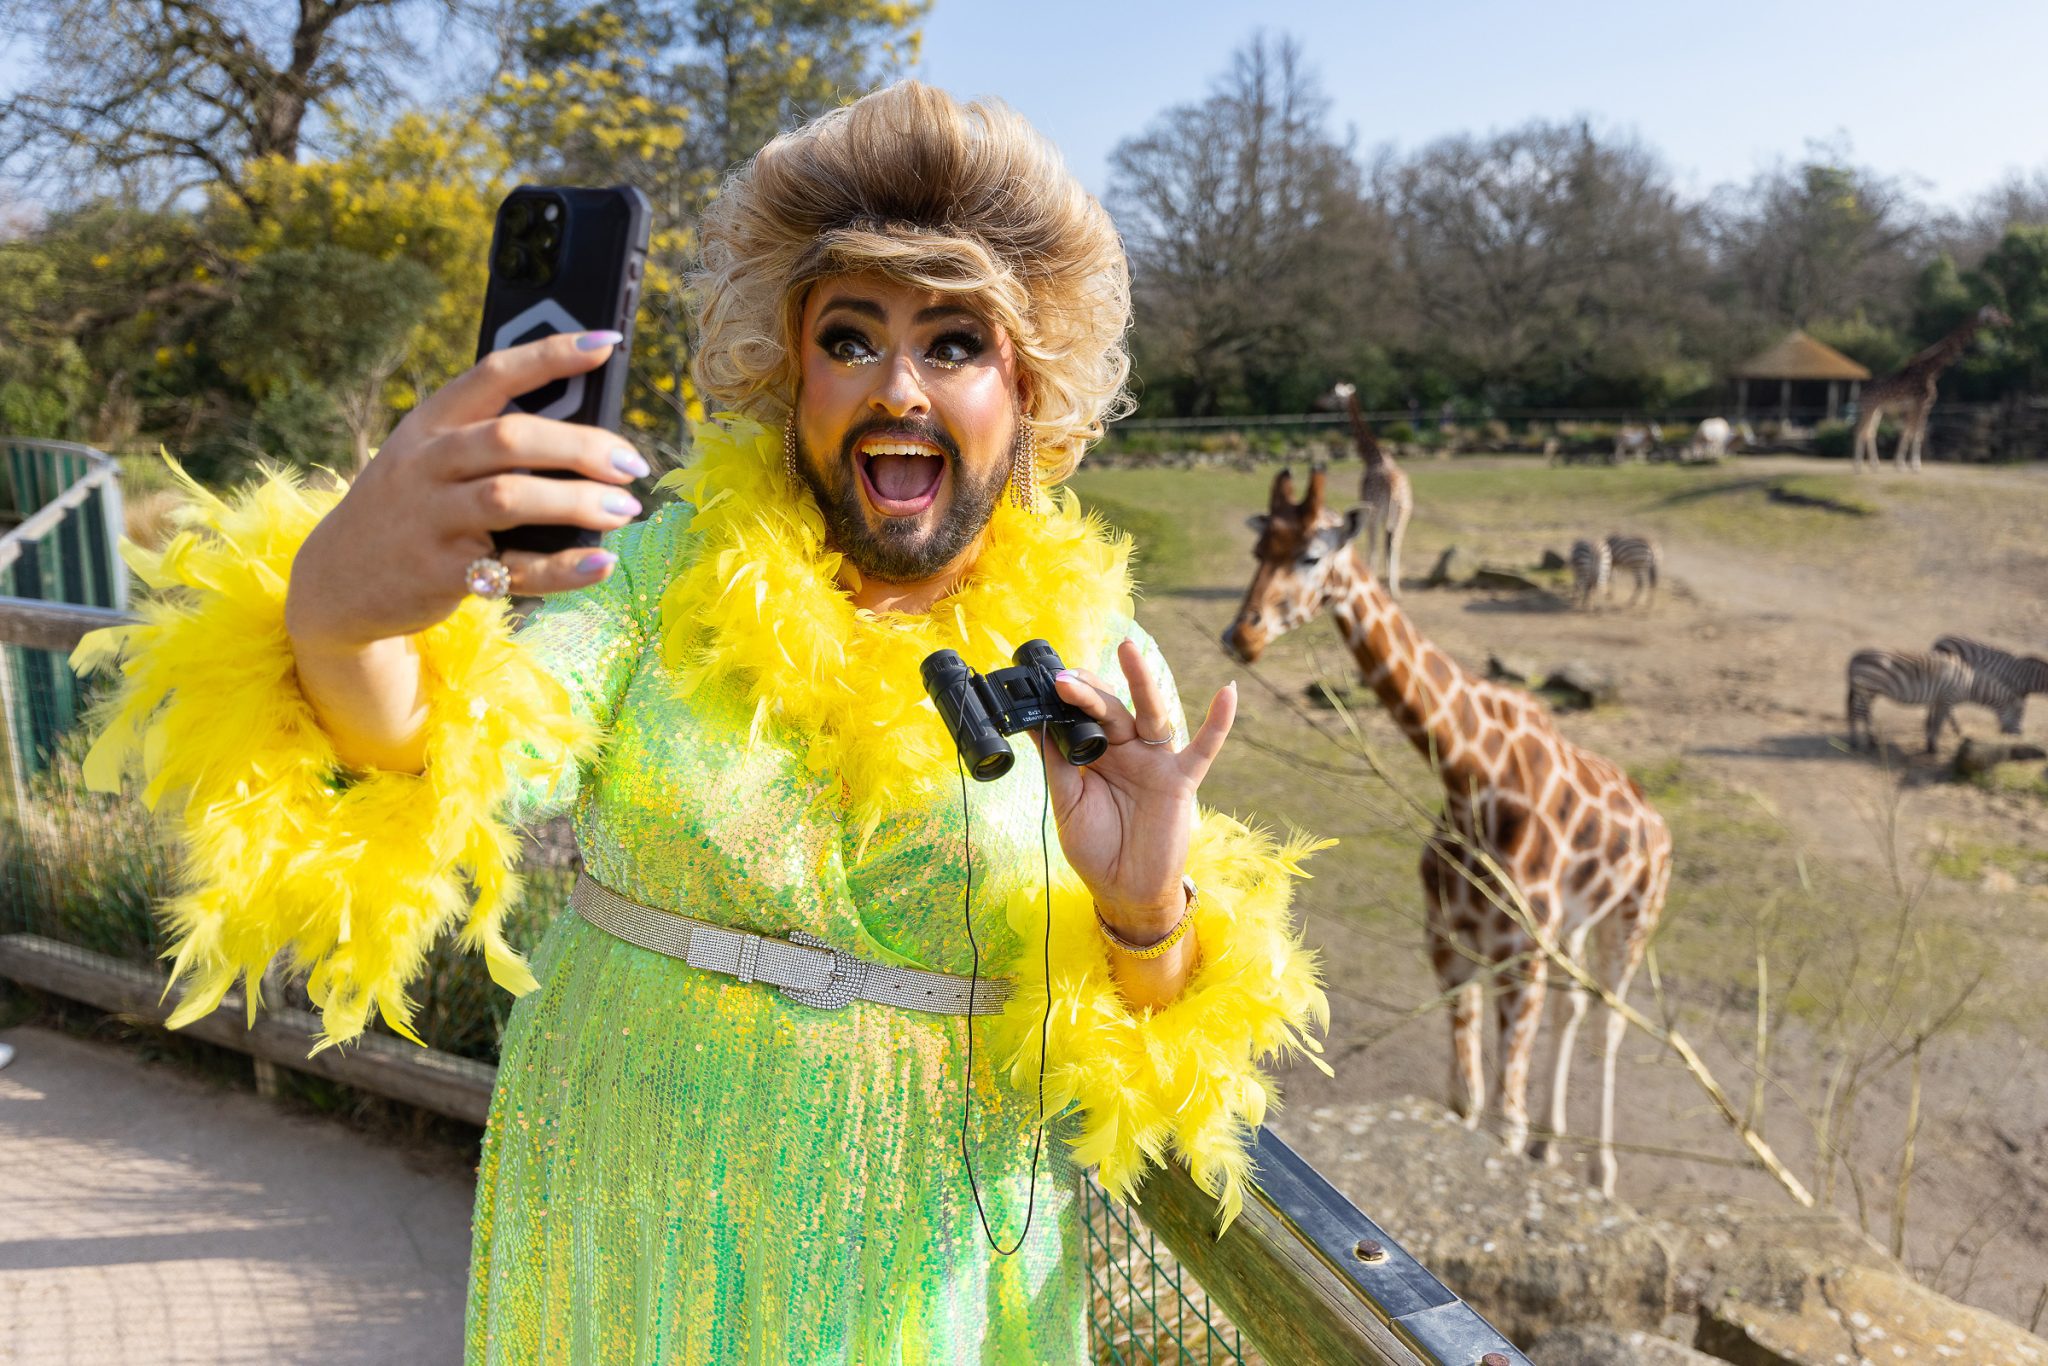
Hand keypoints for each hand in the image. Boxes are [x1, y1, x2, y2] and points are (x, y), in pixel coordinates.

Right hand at [283, 330, 647, 652]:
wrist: (339, 579)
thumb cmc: (411, 508)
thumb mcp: (431, 460)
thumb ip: (491, 442)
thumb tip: (588, 438)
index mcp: (431, 423)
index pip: (494, 374)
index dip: (552, 355)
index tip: (606, 345)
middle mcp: (427, 463)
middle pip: (510, 438)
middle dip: (580, 446)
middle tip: (631, 463)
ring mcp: (430, 518)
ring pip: (509, 498)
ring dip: (576, 501)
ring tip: (624, 508)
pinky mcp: (440, 573)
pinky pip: (513, 569)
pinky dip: (562, 569)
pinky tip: (599, 562)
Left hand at [1034, 639, 1236, 938]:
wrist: (1124, 890)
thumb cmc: (1096, 848)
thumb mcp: (1067, 804)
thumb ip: (1058, 764)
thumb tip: (1036, 724)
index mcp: (1097, 754)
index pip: (1083, 715)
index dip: (1067, 699)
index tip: (1046, 682)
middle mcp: (1126, 751)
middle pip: (1111, 708)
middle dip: (1089, 691)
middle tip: (1064, 678)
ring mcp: (1155, 762)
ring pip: (1150, 713)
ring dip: (1140, 680)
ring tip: (1127, 649)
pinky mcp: (1180, 781)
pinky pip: (1204, 748)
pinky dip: (1218, 722)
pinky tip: (1228, 693)